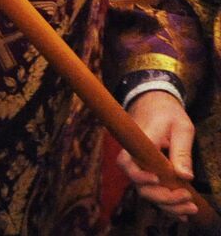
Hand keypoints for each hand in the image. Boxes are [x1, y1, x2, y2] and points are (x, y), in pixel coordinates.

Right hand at [118, 91, 199, 217]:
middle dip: (162, 197)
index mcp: (138, 143)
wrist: (156, 106)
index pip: (127, 163)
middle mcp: (135, 158)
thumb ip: (182, 151)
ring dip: (168, 205)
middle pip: (139, 185)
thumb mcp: (181, 127)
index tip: (157, 180)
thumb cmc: (168, 114)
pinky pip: (154, 193)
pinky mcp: (149, 173)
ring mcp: (141, 168)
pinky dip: (168, 205)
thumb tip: (185, 177)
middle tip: (187, 198)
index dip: (139, 175)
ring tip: (191, 209)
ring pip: (147, 193)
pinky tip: (184, 213)